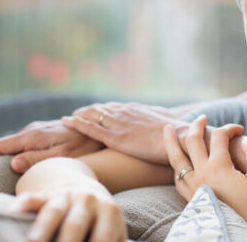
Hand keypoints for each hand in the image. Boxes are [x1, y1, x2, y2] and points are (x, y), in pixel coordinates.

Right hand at [0, 120, 103, 172]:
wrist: (100, 129)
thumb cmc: (85, 145)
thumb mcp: (63, 155)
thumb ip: (38, 159)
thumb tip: (13, 162)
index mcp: (32, 136)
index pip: (1, 145)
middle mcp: (32, 130)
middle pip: (6, 146)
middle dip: (1, 159)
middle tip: (2, 176)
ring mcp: (38, 130)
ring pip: (17, 144)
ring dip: (13, 156)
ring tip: (12, 171)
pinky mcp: (44, 132)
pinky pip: (26, 143)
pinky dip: (24, 152)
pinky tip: (27, 162)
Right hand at [9, 187, 125, 241]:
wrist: (85, 188)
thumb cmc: (101, 220)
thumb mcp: (113, 228)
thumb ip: (115, 241)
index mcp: (109, 211)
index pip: (103, 236)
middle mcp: (88, 201)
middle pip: (77, 223)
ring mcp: (66, 196)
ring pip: (54, 211)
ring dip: (44, 228)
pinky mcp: (46, 195)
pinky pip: (35, 198)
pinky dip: (25, 203)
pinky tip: (16, 210)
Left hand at [63, 102, 181, 163]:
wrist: (179, 138)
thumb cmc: (175, 133)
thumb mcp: (165, 120)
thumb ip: (157, 117)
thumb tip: (162, 118)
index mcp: (136, 109)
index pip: (114, 108)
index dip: (102, 110)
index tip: (94, 111)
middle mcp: (125, 113)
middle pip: (100, 109)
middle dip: (87, 111)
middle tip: (75, 114)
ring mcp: (119, 124)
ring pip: (92, 116)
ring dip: (78, 116)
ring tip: (68, 118)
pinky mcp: (115, 137)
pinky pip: (91, 128)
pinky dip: (77, 124)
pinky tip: (67, 121)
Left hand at [164, 117, 246, 239]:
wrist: (239, 234)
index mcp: (218, 166)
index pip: (219, 136)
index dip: (230, 128)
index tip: (240, 130)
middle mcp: (201, 173)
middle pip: (192, 141)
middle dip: (197, 125)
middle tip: (201, 118)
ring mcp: (193, 186)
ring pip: (176, 159)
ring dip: (172, 141)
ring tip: (168, 129)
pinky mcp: (190, 198)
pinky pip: (177, 177)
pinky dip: (176, 165)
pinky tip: (177, 163)